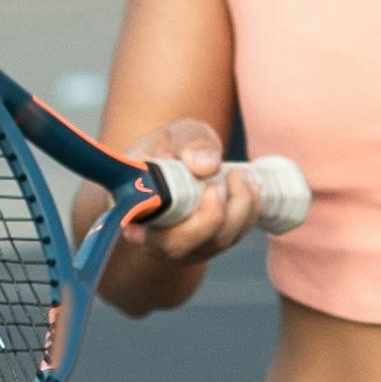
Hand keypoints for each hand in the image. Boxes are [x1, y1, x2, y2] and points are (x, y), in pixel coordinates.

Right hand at [133, 116, 262, 270]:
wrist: (177, 163)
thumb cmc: (166, 149)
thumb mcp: (172, 135)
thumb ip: (187, 142)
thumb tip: (206, 165)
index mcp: (133, 211)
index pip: (133, 233)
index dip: (140, 237)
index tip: (136, 230)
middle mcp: (156, 238)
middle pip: (180, 246)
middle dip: (209, 217)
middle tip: (219, 184)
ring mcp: (186, 246)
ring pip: (214, 243)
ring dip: (236, 210)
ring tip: (237, 177)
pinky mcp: (211, 244)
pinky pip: (234, 237)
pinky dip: (248, 212)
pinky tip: (247, 187)